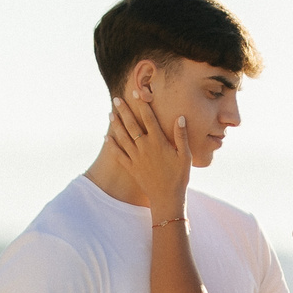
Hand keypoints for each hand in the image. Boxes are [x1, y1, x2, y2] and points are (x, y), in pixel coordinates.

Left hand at [107, 92, 192, 217]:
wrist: (167, 198)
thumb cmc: (179, 177)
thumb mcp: (185, 156)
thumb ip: (181, 136)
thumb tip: (180, 117)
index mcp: (158, 142)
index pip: (149, 118)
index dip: (142, 105)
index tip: (136, 93)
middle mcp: (145, 148)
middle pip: (132, 125)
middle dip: (123, 111)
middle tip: (116, 99)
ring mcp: (136, 158)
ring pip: (122, 137)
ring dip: (116, 125)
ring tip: (110, 114)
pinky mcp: (131, 168)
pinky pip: (118, 155)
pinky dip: (111, 146)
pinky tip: (106, 137)